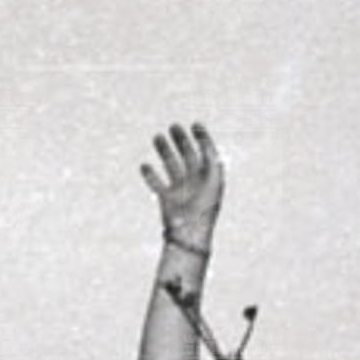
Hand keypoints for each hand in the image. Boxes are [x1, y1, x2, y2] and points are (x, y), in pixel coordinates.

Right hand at [141, 122, 223, 246]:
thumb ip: (213, 163)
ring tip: (157, 137)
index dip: (202, 137)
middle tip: (173, 126)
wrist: (190, 234)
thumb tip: (208, 146)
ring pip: (171, 164)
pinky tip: (145, 165)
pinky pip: (156, 183)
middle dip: (181, 140)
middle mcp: (195, 180)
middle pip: (188, 155)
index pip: (206, 152)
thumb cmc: (205, 210)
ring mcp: (180, 188)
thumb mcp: (213, 183)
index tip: (195, 124)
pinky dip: (150, 175)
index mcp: (209, 177)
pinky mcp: (166, 198)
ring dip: (165, 151)